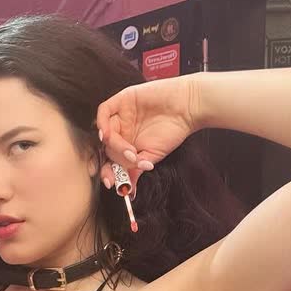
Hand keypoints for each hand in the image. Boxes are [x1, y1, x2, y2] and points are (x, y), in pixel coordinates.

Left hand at [97, 75, 199, 194]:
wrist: (188, 107)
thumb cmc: (173, 130)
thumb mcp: (152, 156)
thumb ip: (136, 170)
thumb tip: (128, 191)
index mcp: (126, 144)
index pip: (109, 160)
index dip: (107, 172)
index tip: (111, 183)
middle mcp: (121, 130)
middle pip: (106, 148)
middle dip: (114, 161)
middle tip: (130, 163)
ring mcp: (121, 116)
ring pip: (105, 133)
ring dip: (114, 146)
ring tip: (131, 152)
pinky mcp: (122, 100)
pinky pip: (104, 110)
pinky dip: (102, 123)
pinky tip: (108, 134)